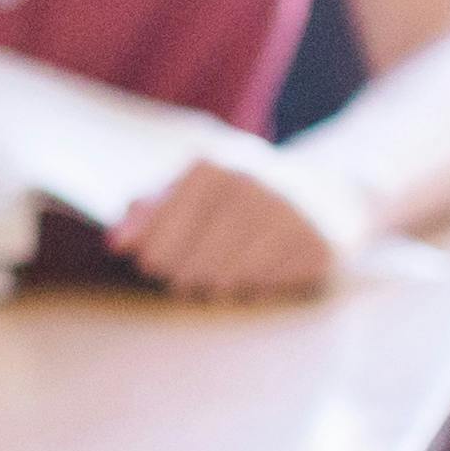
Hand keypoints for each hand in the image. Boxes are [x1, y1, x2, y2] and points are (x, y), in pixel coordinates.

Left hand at [110, 151, 369, 300]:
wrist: (333, 189)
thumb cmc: (249, 191)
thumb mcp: (202, 183)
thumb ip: (153, 207)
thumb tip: (116, 243)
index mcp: (213, 165)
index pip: (160, 230)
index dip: (152, 252)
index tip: (149, 264)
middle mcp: (250, 184)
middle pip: (189, 262)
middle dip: (181, 275)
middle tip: (186, 276)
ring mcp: (287, 214)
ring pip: (224, 279)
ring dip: (216, 284)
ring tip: (220, 274)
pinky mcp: (317, 243)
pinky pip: (264, 285)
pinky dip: (255, 285)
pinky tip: (260, 269)